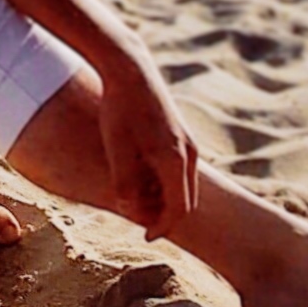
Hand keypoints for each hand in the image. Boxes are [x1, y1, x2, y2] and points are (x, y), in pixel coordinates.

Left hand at [99, 51, 198, 237]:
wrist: (131, 70)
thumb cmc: (120, 110)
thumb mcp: (117, 150)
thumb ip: (125, 184)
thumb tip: (131, 211)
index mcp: (176, 160)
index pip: (179, 209)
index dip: (162, 227)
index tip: (145, 236)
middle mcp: (190, 153)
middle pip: (186, 200)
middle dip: (164, 215)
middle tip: (137, 217)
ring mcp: (189, 143)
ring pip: (184, 185)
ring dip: (164, 197)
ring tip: (134, 192)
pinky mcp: (183, 135)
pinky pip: (181, 169)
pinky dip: (166, 180)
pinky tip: (140, 172)